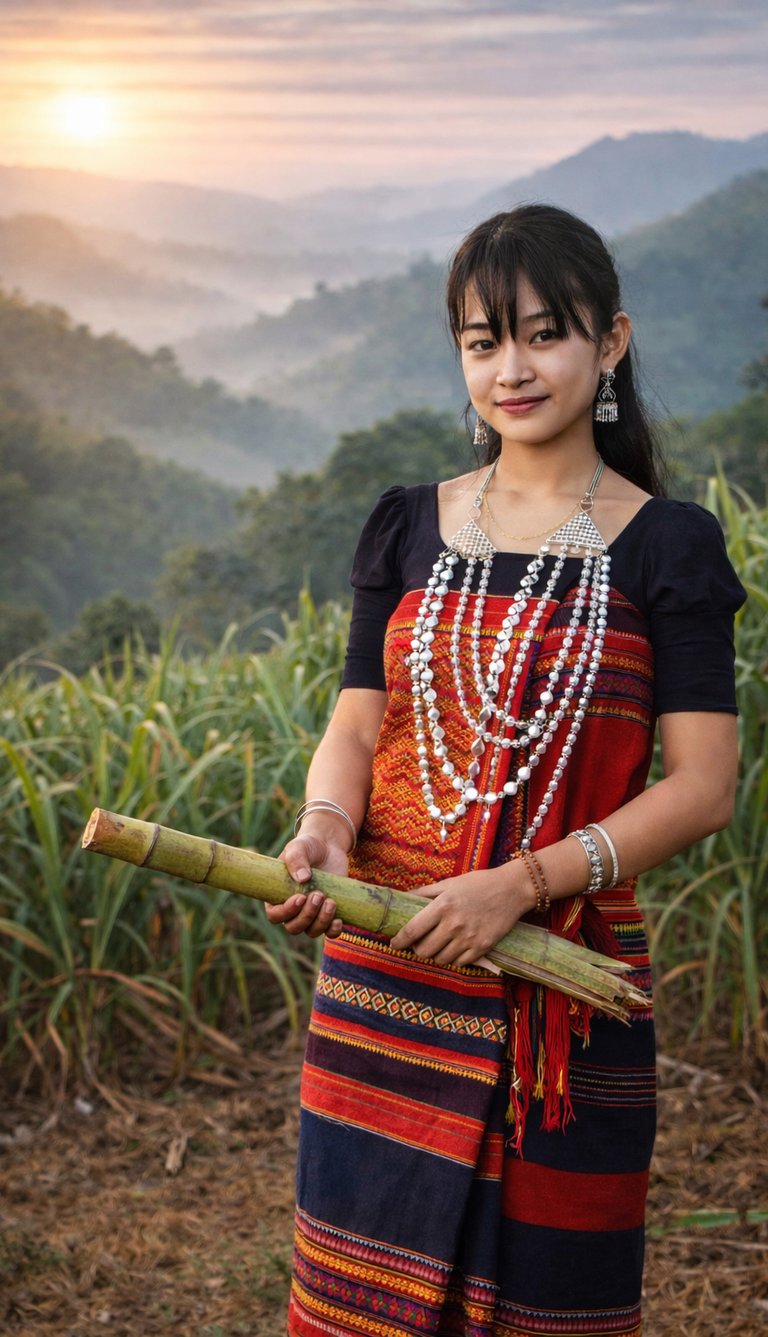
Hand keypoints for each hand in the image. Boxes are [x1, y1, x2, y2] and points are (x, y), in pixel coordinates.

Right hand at [265, 833, 346, 937]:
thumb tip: (303, 878)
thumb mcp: (298, 847)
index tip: (300, 897)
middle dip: (307, 915)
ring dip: (321, 921)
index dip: (286, 912)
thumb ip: (296, 859)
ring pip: (312, 931)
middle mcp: (293, 910)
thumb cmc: (307, 847)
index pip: (275, 915)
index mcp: (277, 897)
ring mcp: (312, 913)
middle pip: (293, 927)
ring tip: (331, 902)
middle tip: (318, 895)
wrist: (327, 846)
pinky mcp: (329, 914)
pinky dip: (333, 930)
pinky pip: (329, 932)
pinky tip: (339, 919)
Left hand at [390, 866, 529, 967]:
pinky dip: (454, 958)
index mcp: (443, 905)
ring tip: (439, 944)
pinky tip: (455, 947)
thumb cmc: (478, 883)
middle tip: (421, 942)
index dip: (400, 940)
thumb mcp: (449, 883)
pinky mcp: (482, 947)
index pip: (413, 930)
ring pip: (440, 959)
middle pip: (424, 950)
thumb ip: (425, 892)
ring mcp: (469, 938)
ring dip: (436, 954)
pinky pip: (459, 963)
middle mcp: (454, 924)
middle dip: (418, 948)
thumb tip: (403, 897)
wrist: (512, 889)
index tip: (393, 943)